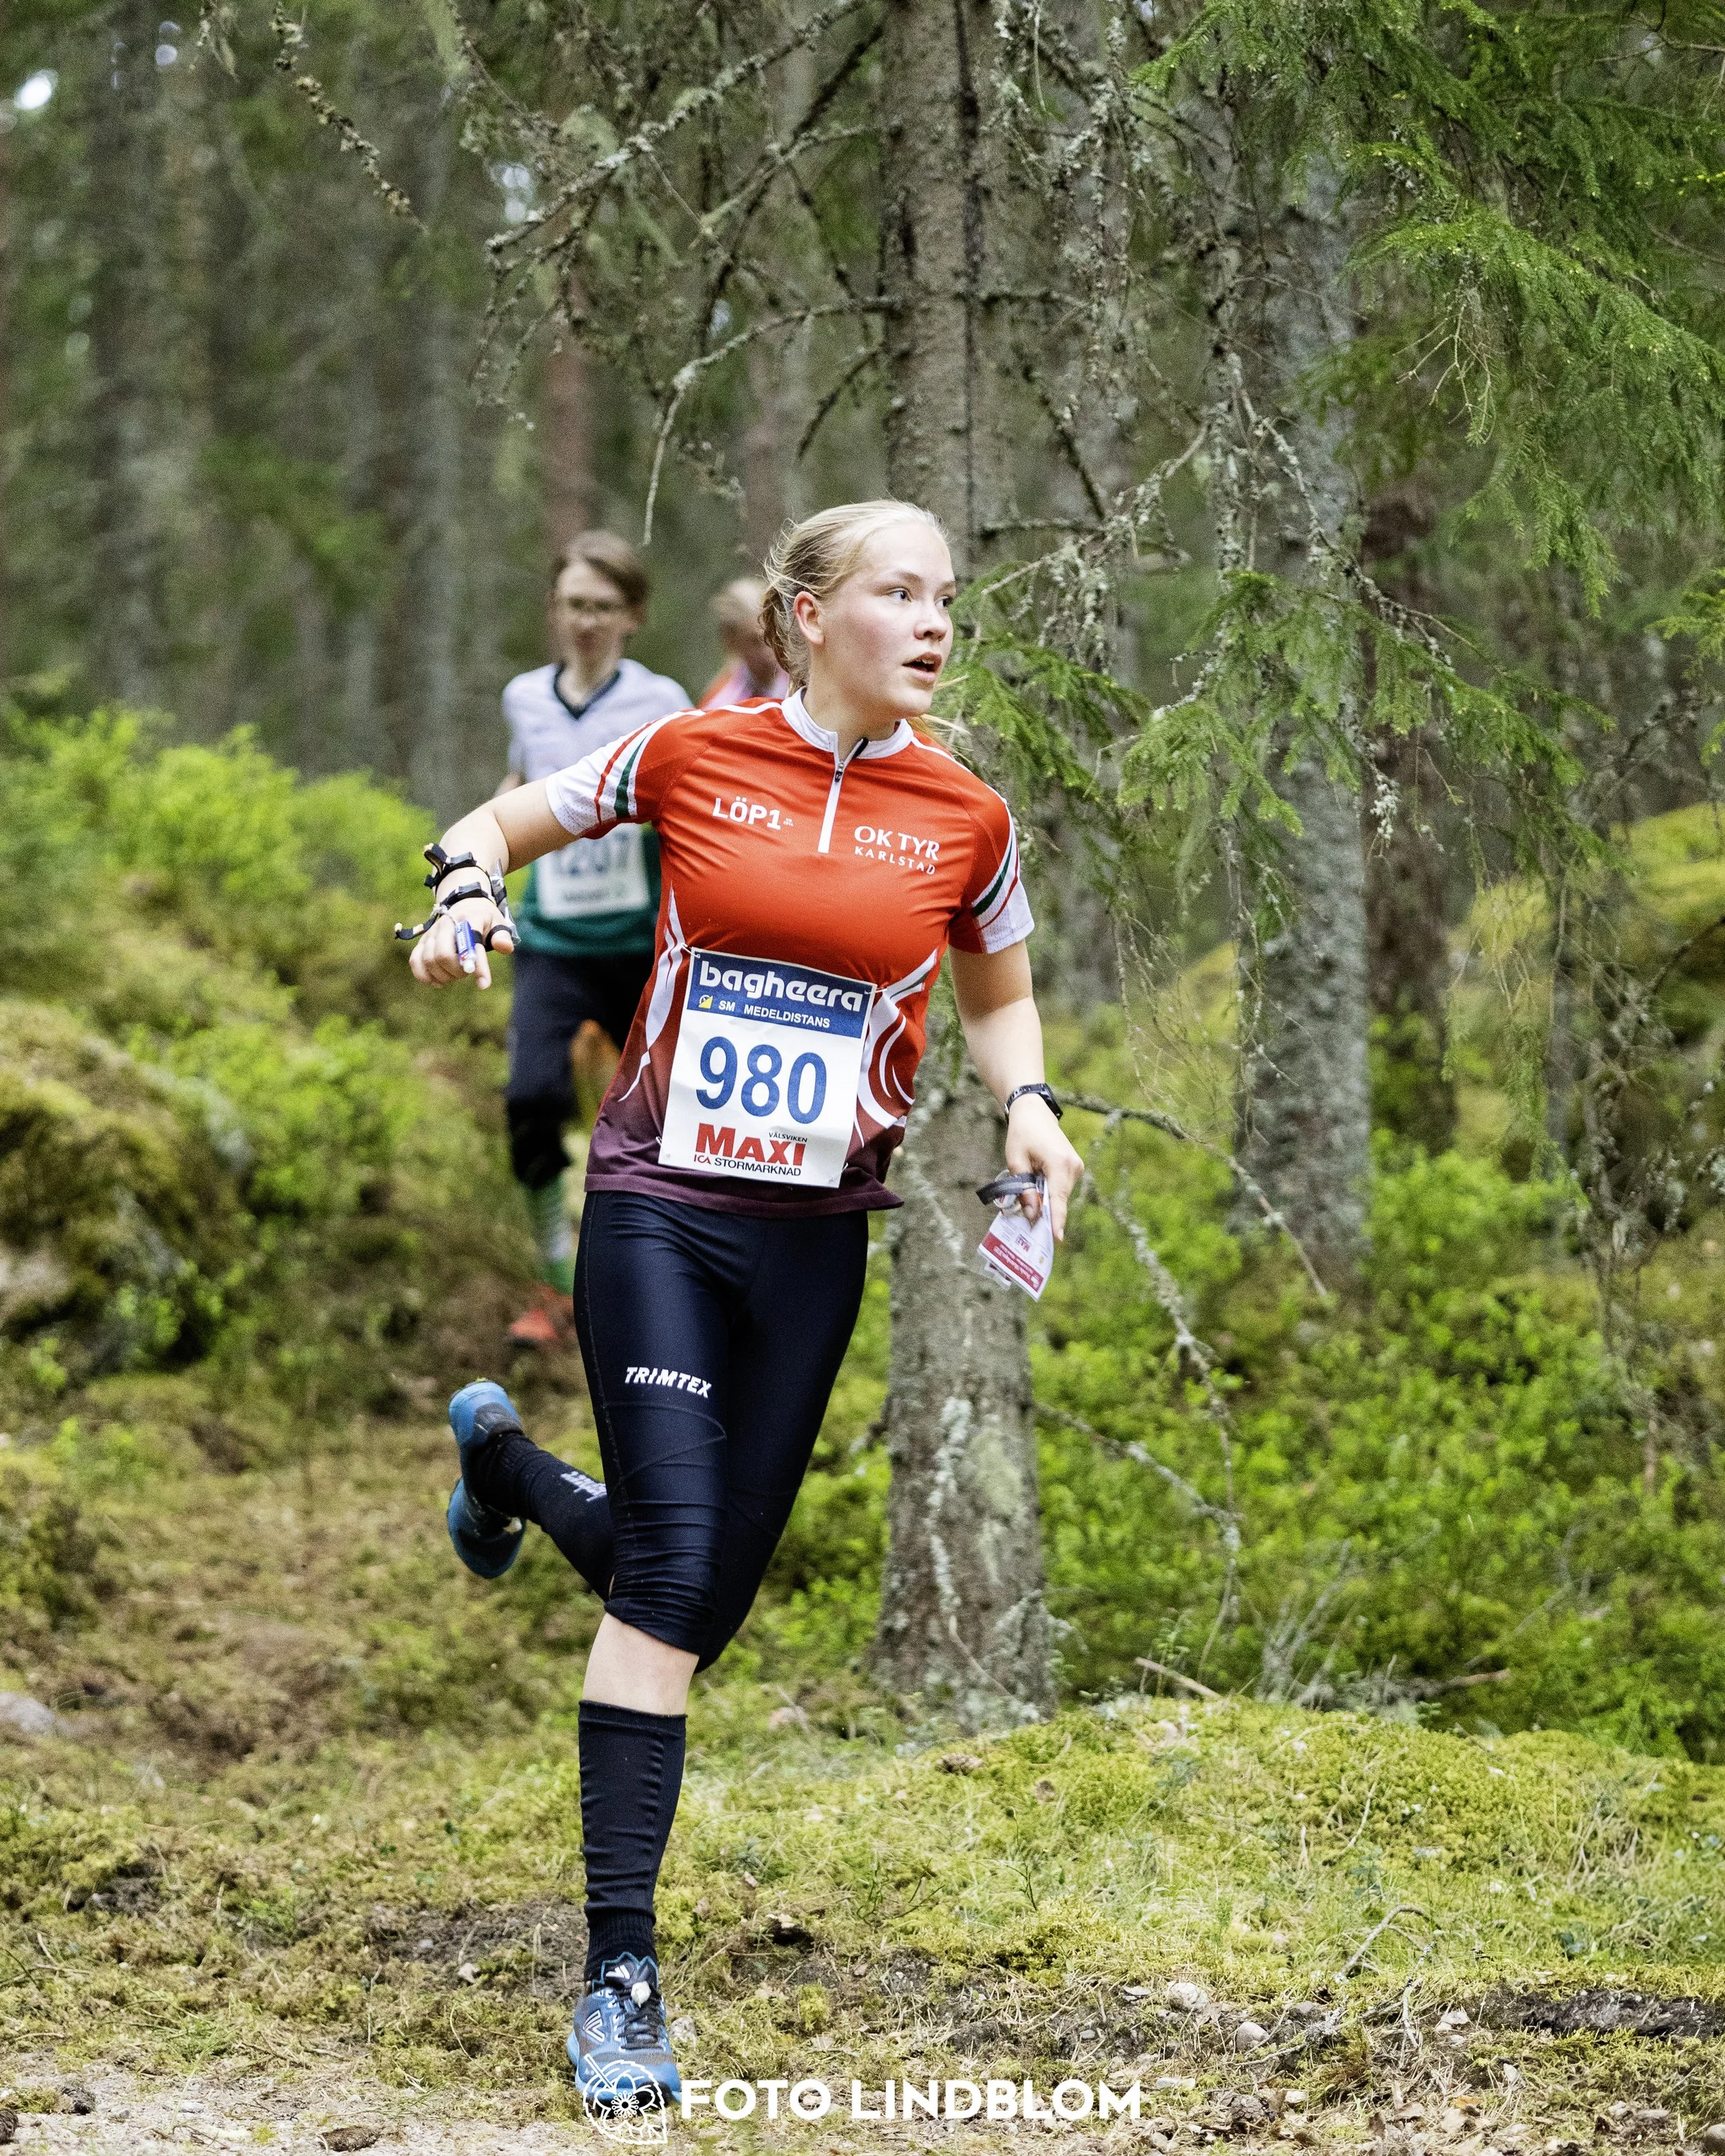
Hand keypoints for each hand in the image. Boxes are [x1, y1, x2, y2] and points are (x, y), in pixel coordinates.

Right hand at [408, 901, 514, 989]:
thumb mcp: (498, 922)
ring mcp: (432, 933)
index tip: (484, 985)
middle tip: (466, 973)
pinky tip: (437, 981)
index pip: (470, 944)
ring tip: (454, 976)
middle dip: (457, 971)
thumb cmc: (483, 918)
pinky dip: (424, 975)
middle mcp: (446, 924)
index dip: (477, 966)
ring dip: (443, 975)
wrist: (463, 904)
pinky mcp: (423, 941)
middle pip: (443, 955)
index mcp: (468, 919)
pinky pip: (415, 961)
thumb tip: (505, 948)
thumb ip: (502, 936)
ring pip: (429, 960)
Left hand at [1005, 1095, 1083, 1239]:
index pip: (1058, 1198)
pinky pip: (1061, 1187)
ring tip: (1028, 1194)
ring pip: (1060, 1194)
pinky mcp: (1074, 1167)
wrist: (1034, 1112)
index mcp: (1059, 1163)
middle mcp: (1073, 1166)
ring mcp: (1076, 1166)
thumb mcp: (1016, 1162)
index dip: (1057, 1220)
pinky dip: (1049, 1191)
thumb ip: (1024, 1189)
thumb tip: (1032, 1215)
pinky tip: (1037, 1187)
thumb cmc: (1022, 1134)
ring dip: (1045, 1199)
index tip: (1057, 1238)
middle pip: (1058, 1199)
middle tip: (1027, 1224)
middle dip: (1044, 1211)